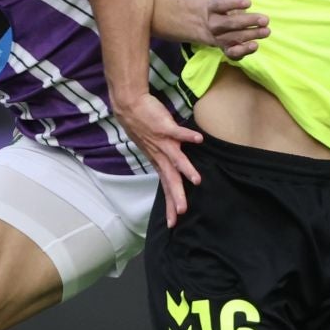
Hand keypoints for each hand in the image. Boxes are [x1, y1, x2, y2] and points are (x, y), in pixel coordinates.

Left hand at [114, 89, 203, 227]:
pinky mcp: (165, 127)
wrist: (130, 107)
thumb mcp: (152, 149)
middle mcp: (160, 156)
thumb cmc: (143, 127)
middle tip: (182, 211)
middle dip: (177, 196)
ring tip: (197, 181)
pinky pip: (178, 132)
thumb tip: (173, 170)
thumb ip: (164, 159)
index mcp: (159, 162)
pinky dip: (188, 136)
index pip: (166, 188)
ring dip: (186, 170)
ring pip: (176, 159)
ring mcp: (163, 142)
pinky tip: (199, 140)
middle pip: (170, 179)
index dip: (169, 205)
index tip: (173, 222)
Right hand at [204, 0, 268, 59]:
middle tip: (265, 18)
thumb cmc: (223, 0)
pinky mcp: (227, 49)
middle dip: (247, 22)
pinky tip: (255, 46)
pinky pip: (231, 53)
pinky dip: (242, 52)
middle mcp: (214, 23)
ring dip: (250, 35)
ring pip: (233, 39)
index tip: (249, 1)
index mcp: (212, 6)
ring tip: (266, 31)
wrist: (212, 22)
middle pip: (228, 24)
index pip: (220, 5)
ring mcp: (220, 38)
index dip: (233, 3)